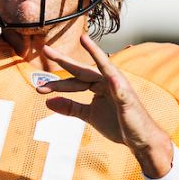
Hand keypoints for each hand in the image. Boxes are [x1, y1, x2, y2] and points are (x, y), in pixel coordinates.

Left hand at [39, 34, 173, 177]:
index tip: (38, 88)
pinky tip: (107, 70)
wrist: (140, 140)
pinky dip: (114, 77)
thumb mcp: (89, 115)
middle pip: (82, 70)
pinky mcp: (127, 97)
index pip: (74, 81)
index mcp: (98, 85)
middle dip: (64, 61)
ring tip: (84, 39)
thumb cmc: (117, 124)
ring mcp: (119, 86)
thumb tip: (48, 102)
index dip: (56, 84)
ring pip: (100, 70)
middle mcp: (108, 80)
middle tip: (45, 49)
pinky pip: (120, 85)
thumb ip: (71, 107)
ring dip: (92, 55)